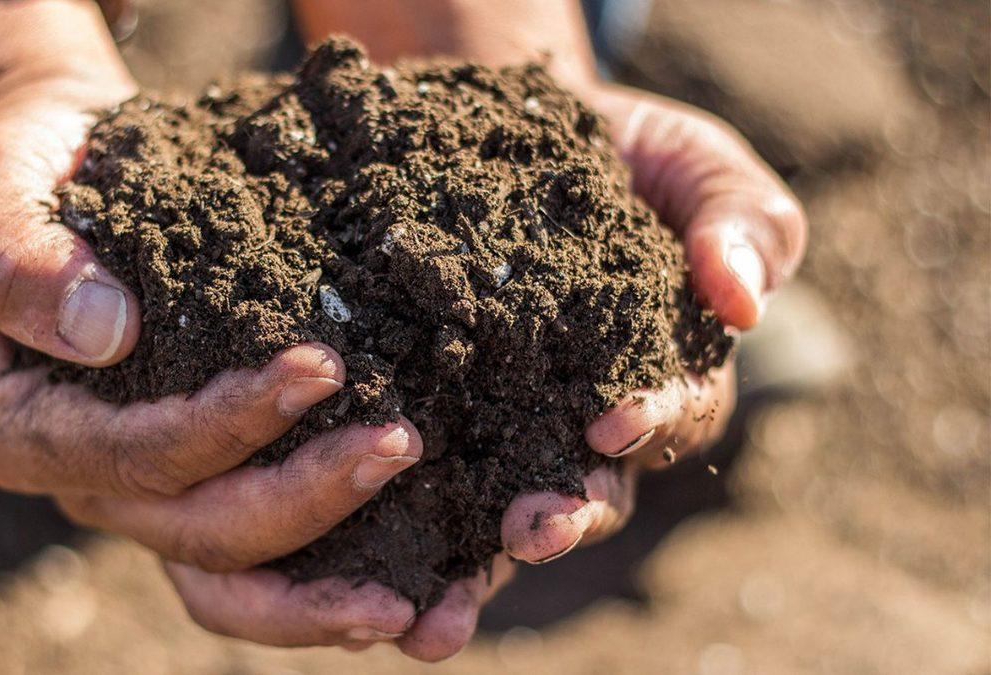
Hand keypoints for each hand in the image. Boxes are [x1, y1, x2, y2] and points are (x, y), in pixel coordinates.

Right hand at [0, 0, 424, 646]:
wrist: (76, 171)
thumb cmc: (32, 171)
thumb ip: (21, 261)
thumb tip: (105, 334)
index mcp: (28, 431)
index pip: (138, 452)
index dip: (229, 424)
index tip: (319, 368)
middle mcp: (93, 484)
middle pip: (202, 532)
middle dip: (306, 501)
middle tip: (400, 445)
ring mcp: (153, 498)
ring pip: (233, 579)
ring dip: (322, 591)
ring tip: (410, 595)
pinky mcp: (210, 484)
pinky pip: (266, 559)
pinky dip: (328, 582)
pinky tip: (412, 583)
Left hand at [191, 0, 802, 660]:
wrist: (509, 135)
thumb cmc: (620, 151)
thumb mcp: (693, 164)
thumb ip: (738, 221)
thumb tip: (744, 301)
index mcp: (664, 373)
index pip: (675, 412)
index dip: (652, 419)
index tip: (614, 422)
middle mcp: (585, 425)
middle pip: (588, 492)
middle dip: (563, 516)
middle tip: (534, 529)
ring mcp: (509, 432)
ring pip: (498, 519)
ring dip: (474, 574)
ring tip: (434, 621)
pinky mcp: (435, 427)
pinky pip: (422, 494)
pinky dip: (398, 545)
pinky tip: (362, 587)